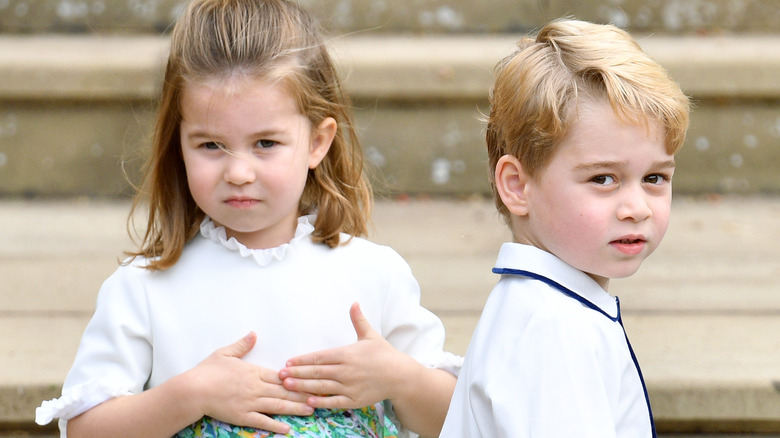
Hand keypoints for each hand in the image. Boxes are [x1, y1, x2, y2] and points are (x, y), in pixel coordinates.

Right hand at [185, 332, 313, 433]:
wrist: (193, 390)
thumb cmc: (207, 371)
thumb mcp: (225, 353)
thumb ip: (242, 345)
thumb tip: (254, 334)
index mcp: (254, 372)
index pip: (281, 376)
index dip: (298, 378)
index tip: (311, 378)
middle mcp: (256, 387)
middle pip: (284, 391)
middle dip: (303, 394)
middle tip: (320, 395)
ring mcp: (250, 403)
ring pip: (278, 406)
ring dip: (295, 408)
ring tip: (311, 410)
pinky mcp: (243, 416)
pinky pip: (262, 421)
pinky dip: (275, 425)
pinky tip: (287, 428)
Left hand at [280, 303, 419, 409]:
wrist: (400, 376)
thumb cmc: (384, 354)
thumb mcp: (370, 335)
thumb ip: (358, 320)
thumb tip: (354, 302)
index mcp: (347, 354)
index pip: (320, 357)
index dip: (303, 360)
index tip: (289, 361)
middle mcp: (346, 371)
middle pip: (316, 372)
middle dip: (297, 373)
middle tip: (280, 375)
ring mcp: (350, 386)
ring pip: (321, 387)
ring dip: (303, 387)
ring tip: (287, 386)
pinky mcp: (354, 400)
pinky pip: (333, 402)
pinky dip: (320, 402)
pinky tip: (307, 401)